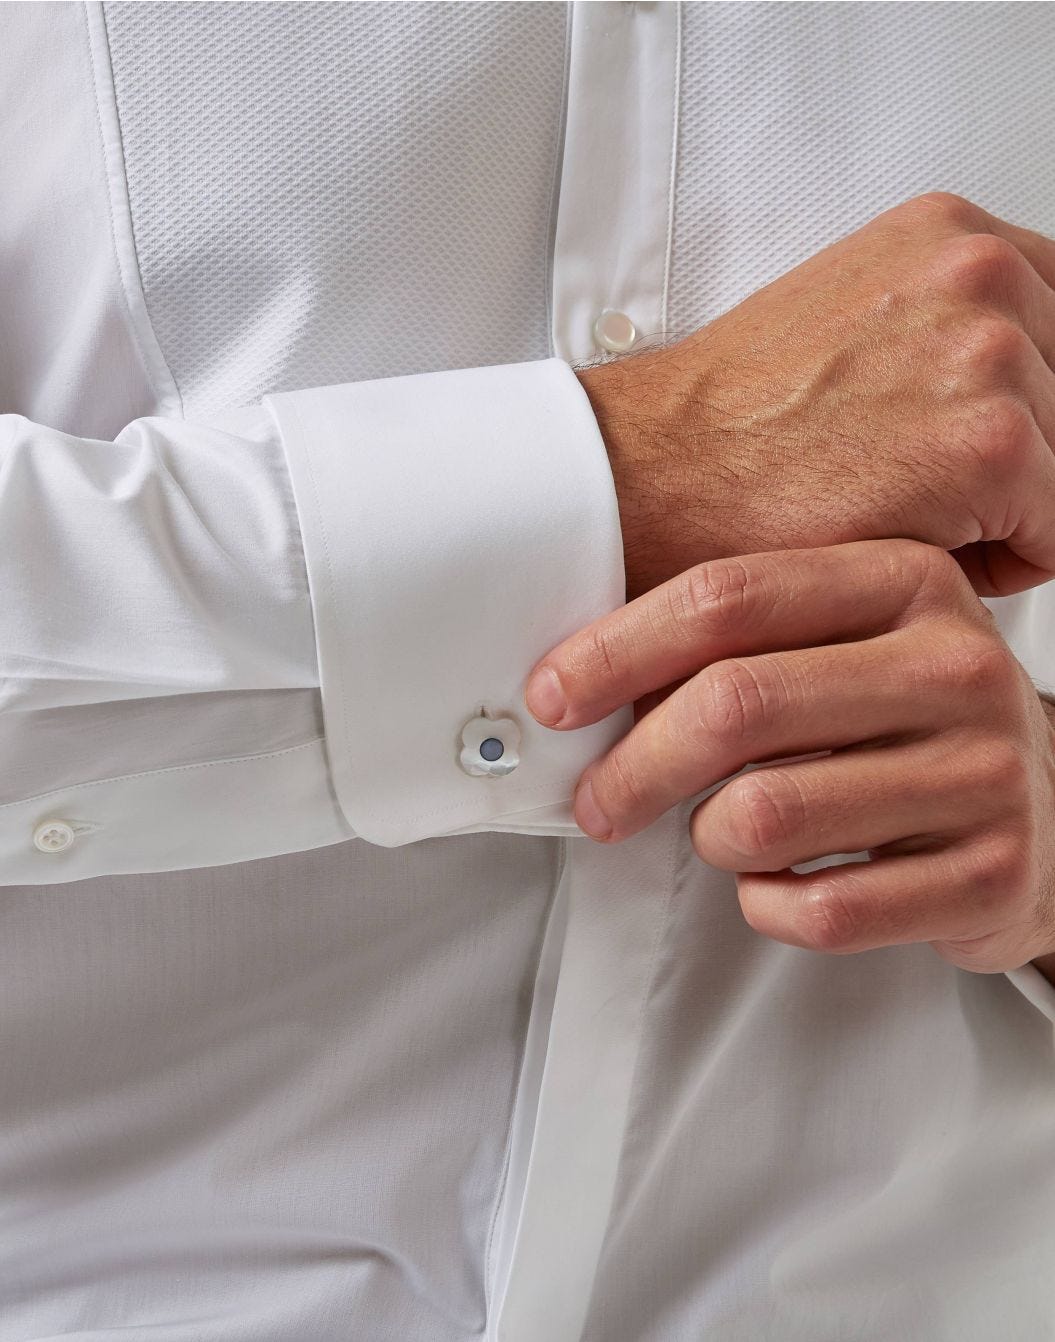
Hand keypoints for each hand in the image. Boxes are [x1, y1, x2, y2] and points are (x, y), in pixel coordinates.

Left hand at [524, 540, 1054, 972]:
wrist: (1044, 812)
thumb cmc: (902, 724)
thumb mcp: (840, 647)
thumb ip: (739, 643)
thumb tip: (579, 684)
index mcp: (905, 581)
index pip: (728, 598)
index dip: (618, 650)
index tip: (552, 699)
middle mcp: (955, 666)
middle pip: (736, 705)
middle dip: (634, 766)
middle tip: (597, 804)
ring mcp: (985, 771)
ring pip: (764, 815)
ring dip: (711, 838)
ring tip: (724, 834)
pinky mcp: (994, 874)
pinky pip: (819, 909)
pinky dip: (766, 906)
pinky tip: (776, 886)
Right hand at [578, 192, 1054, 600]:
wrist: (649, 477)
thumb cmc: (732, 428)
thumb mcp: (856, 329)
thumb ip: (955, 334)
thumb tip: (1034, 399)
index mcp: (952, 236)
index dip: (1034, 406)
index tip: (993, 449)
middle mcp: (980, 273)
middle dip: (1029, 463)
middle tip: (929, 491)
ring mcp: (992, 352)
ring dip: (1013, 514)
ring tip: (909, 515)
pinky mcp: (990, 444)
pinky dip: (1001, 564)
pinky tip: (910, 543)